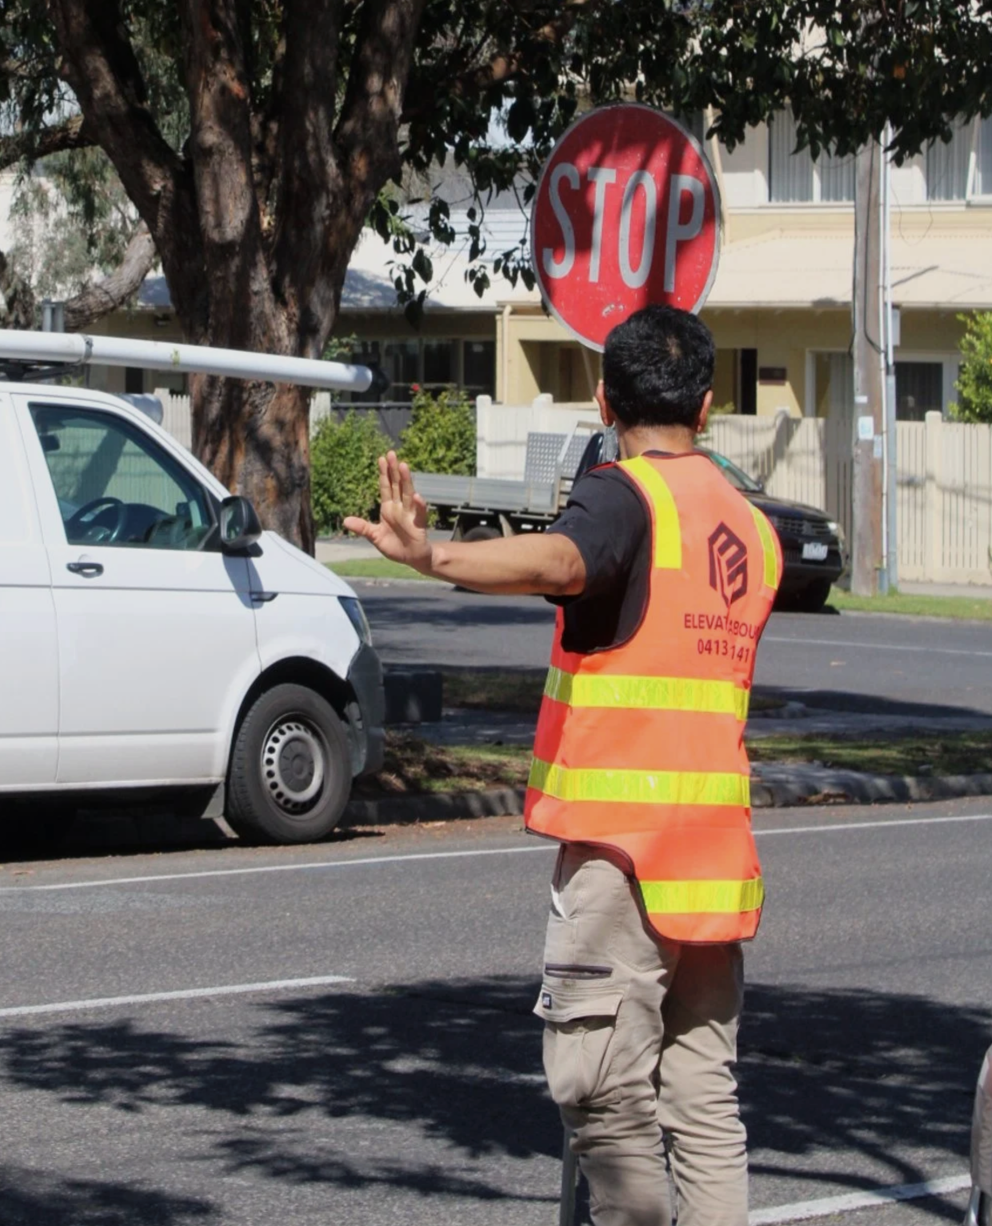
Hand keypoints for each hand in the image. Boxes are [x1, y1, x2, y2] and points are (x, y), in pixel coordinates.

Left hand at [343, 451, 432, 571]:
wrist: (411, 558)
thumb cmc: (394, 546)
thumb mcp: (375, 537)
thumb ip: (362, 528)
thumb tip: (345, 520)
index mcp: (388, 508)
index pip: (386, 487)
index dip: (383, 473)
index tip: (381, 458)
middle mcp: (400, 507)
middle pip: (397, 485)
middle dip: (394, 470)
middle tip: (391, 454)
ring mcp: (410, 514)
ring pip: (408, 494)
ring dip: (406, 480)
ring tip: (403, 466)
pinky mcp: (419, 524)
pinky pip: (419, 513)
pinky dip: (418, 505)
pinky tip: (416, 496)